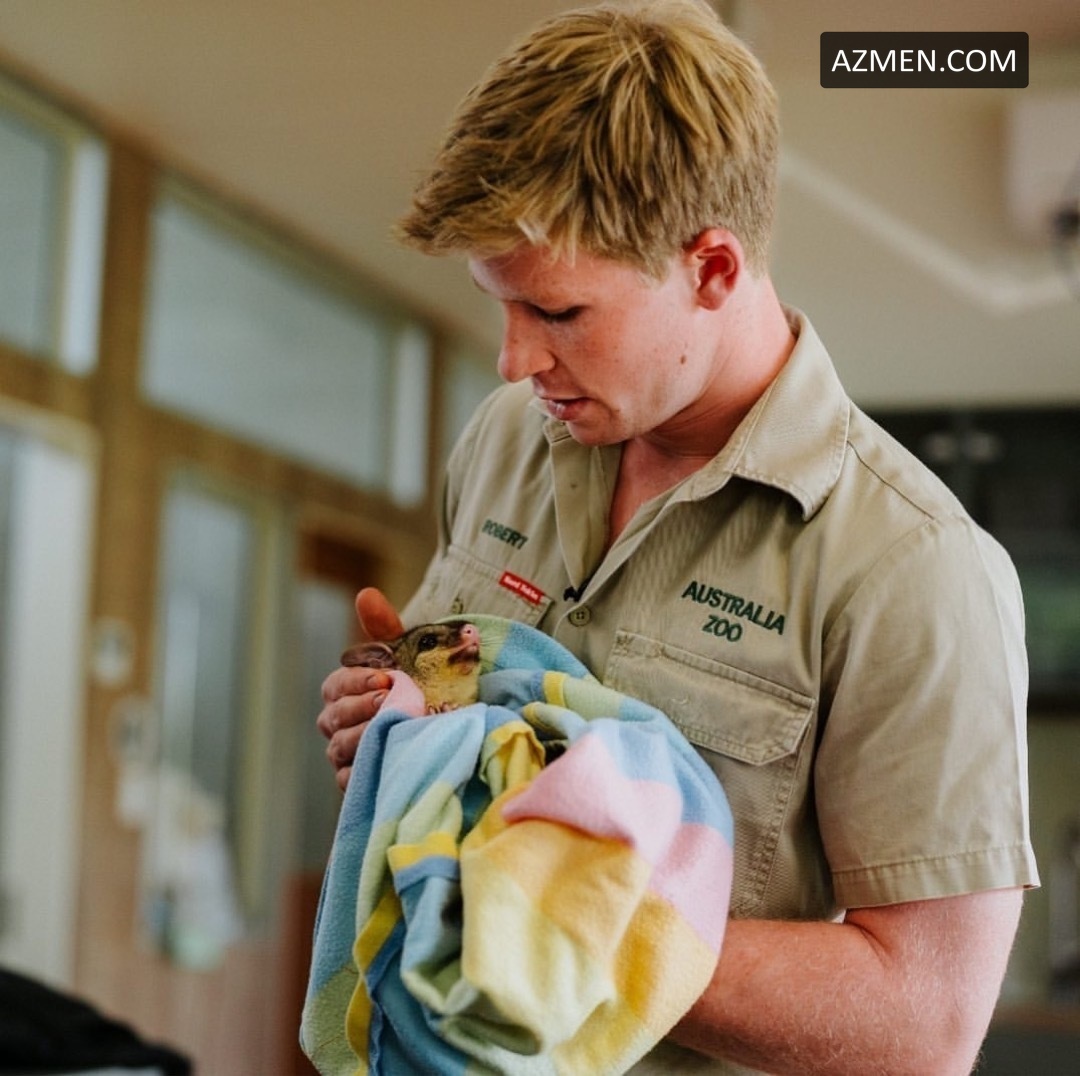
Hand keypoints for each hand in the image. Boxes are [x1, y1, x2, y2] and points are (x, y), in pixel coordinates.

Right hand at [316, 587, 404, 790]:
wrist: (454, 727)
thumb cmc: (424, 687)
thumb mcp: (409, 654)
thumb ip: (385, 627)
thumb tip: (366, 594)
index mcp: (346, 692)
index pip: (334, 685)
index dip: (354, 680)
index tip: (383, 676)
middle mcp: (341, 725)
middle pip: (331, 719)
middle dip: (357, 707)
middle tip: (387, 698)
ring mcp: (349, 756)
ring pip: (338, 749)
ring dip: (361, 737)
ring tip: (391, 726)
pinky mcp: (363, 784)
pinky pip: (350, 782)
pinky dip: (364, 771)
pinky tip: (386, 759)